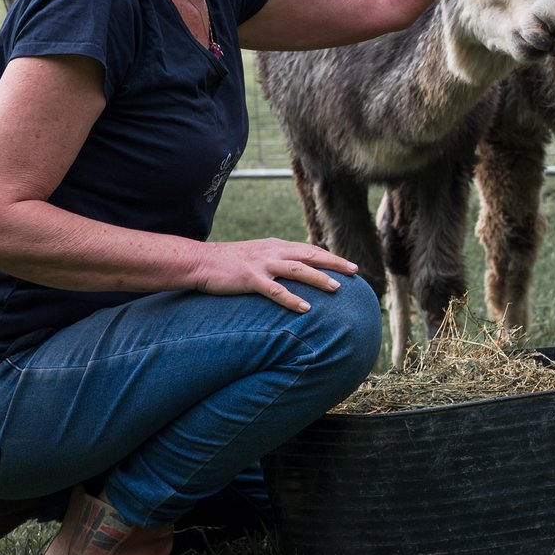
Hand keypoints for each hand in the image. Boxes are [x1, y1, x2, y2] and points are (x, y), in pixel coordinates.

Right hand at [190, 238, 359, 312]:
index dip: (330, 257)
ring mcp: (262, 264)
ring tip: (336, 289)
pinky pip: (275, 290)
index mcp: (276, 246)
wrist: (199, 262)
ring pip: (298, 269)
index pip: (309, 250)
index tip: (348, 265)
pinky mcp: (250, 278)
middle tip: (355, 271)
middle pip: (311, 255)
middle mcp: (273, 251)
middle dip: (335, 263)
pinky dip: (292, 299)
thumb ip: (275, 260)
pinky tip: (305, 308)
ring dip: (319, 278)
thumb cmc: (228, 263)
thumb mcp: (256, 256)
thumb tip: (293, 270)